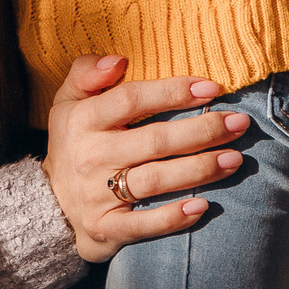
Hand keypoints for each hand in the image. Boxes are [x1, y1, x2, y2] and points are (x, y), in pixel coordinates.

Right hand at [39, 55, 246, 263]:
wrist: (49, 203)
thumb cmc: (74, 143)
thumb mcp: (68, 101)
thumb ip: (86, 72)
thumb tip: (118, 60)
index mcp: (82, 120)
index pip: (131, 99)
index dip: (173, 92)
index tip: (212, 88)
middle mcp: (90, 156)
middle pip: (154, 141)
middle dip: (201, 131)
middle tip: (239, 124)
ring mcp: (97, 195)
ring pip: (155, 180)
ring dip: (199, 170)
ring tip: (234, 159)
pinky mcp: (106, 228)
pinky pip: (144, 224)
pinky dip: (174, 217)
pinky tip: (203, 205)